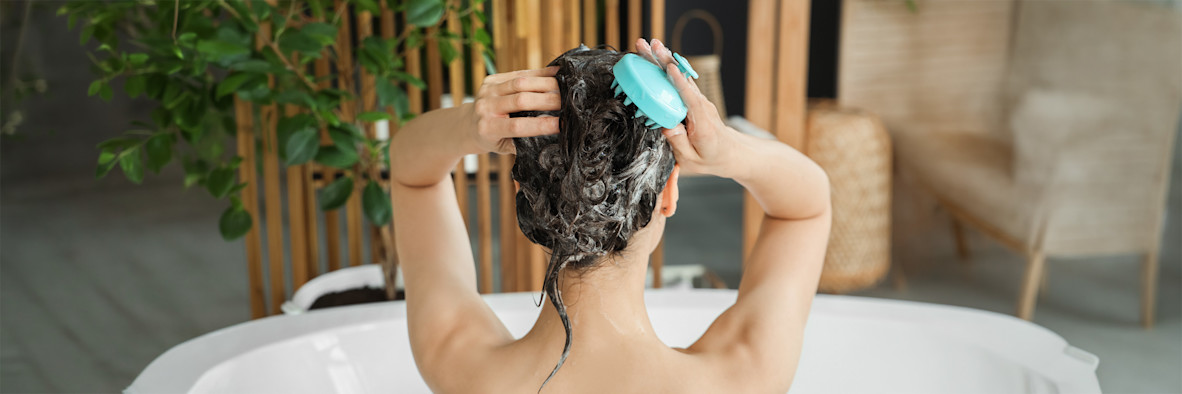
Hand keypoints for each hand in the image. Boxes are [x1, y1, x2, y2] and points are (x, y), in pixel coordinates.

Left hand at [467, 67, 561, 153]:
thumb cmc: (490, 139)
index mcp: (487, 128)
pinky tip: (556, 74)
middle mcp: (485, 107)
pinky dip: (539, 73)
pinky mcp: (492, 79)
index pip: (517, 126)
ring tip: (565, 87)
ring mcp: (487, 90)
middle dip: (548, 101)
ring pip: (521, 83)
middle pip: (521, 100)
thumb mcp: (503, 148)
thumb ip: (523, 144)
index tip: (561, 125)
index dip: (540, 125)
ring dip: (546, 84)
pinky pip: (519, 73)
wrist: (466, 124)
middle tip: (568, 103)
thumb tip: (551, 140)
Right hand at [634, 38, 740, 177]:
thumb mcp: (693, 160)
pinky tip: (655, 57)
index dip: (679, 82)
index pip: (690, 97)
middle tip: (651, 45)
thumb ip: (679, 144)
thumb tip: (666, 127)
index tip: (668, 68)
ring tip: (648, 45)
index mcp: (702, 122)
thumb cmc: (711, 158)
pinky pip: (678, 81)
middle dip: (665, 61)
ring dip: (663, 60)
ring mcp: (697, 100)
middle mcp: (701, 105)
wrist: (730, 152)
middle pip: (682, 79)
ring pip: (679, 76)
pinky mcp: (692, 99)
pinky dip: (666, 68)